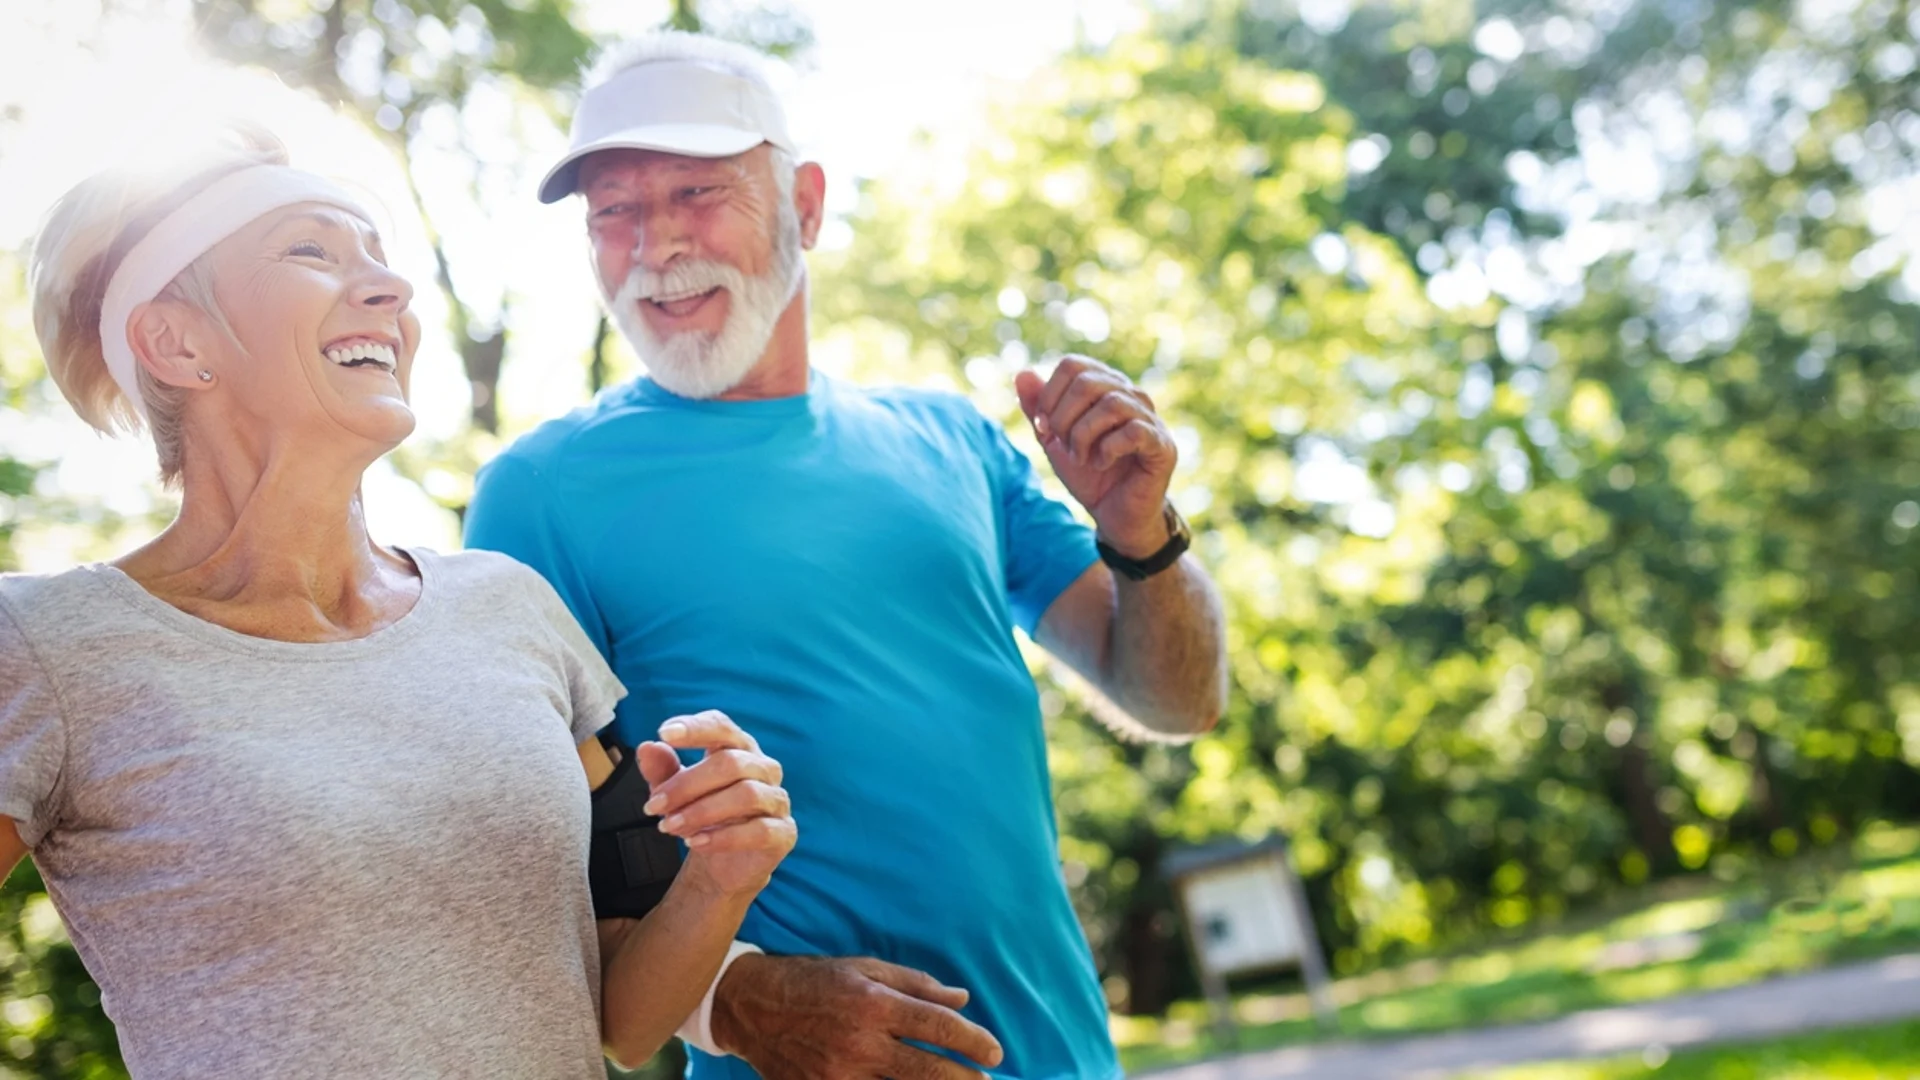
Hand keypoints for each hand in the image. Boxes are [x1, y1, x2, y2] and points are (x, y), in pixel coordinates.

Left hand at [637, 710, 795, 898]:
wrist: (724, 864)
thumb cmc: (703, 817)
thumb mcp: (675, 793)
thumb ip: (662, 770)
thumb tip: (647, 748)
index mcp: (738, 748)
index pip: (722, 727)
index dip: (696, 728)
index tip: (664, 733)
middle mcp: (764, 768)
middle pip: (731, 763)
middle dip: (687, 784)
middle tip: (653, 806)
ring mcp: (777, 800)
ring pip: (747, 794)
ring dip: (702, 811)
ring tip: (669, 827)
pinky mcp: (784, 832)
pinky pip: (759, 830)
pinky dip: (723, 837)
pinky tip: (696, 843)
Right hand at [710, 954, 1004, 1078]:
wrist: (752, 1006)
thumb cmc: (814, 980)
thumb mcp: (865, 968)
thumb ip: (917, 985)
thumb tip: (962, 1000)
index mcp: (874, 1004)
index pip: (938, 1027)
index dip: (973, 1042)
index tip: (996, 1053)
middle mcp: (860, 1043)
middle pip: (928, 1072)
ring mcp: (840, 1076)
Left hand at [1014, 357, 1176, 556]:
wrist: (1113, 514)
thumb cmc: (1088, 474)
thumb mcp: (1054, 440)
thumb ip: (1038, 408)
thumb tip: (1022, 373)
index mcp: (1105, 387)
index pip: (1073, 365)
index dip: (1049, 396)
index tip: (1044, 429)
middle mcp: (1131, 395)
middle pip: (1087, 383)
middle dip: (1063, 419)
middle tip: (1064, 446)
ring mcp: (1150, 418)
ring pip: (1111, 404)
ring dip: (1084, 435)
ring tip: (1081, 458)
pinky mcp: (1162, 445)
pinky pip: (1134, 431)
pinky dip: (1108, 449)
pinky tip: (1102, 463)